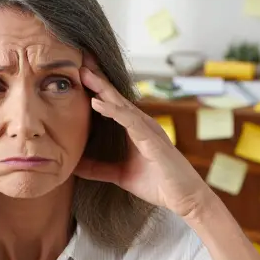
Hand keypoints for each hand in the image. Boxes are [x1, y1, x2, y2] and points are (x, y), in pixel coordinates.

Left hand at [74, 63, 214, 220]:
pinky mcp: (152, 139)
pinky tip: (97, 103)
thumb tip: (75, 165)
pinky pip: (130, 121)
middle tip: (79, 60)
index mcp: (134, 129)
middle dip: (97, 79)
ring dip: (102, 88)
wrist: (184, 198)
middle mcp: (141, 125)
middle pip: (115, 97)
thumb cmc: (158, 184)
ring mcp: (148, 130)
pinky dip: (113, 111)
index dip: (95, 89)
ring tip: (84, 74)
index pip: (112, 104)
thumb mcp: (120, 175)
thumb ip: (99, 169)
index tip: (77, 74)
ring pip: (121, 104)